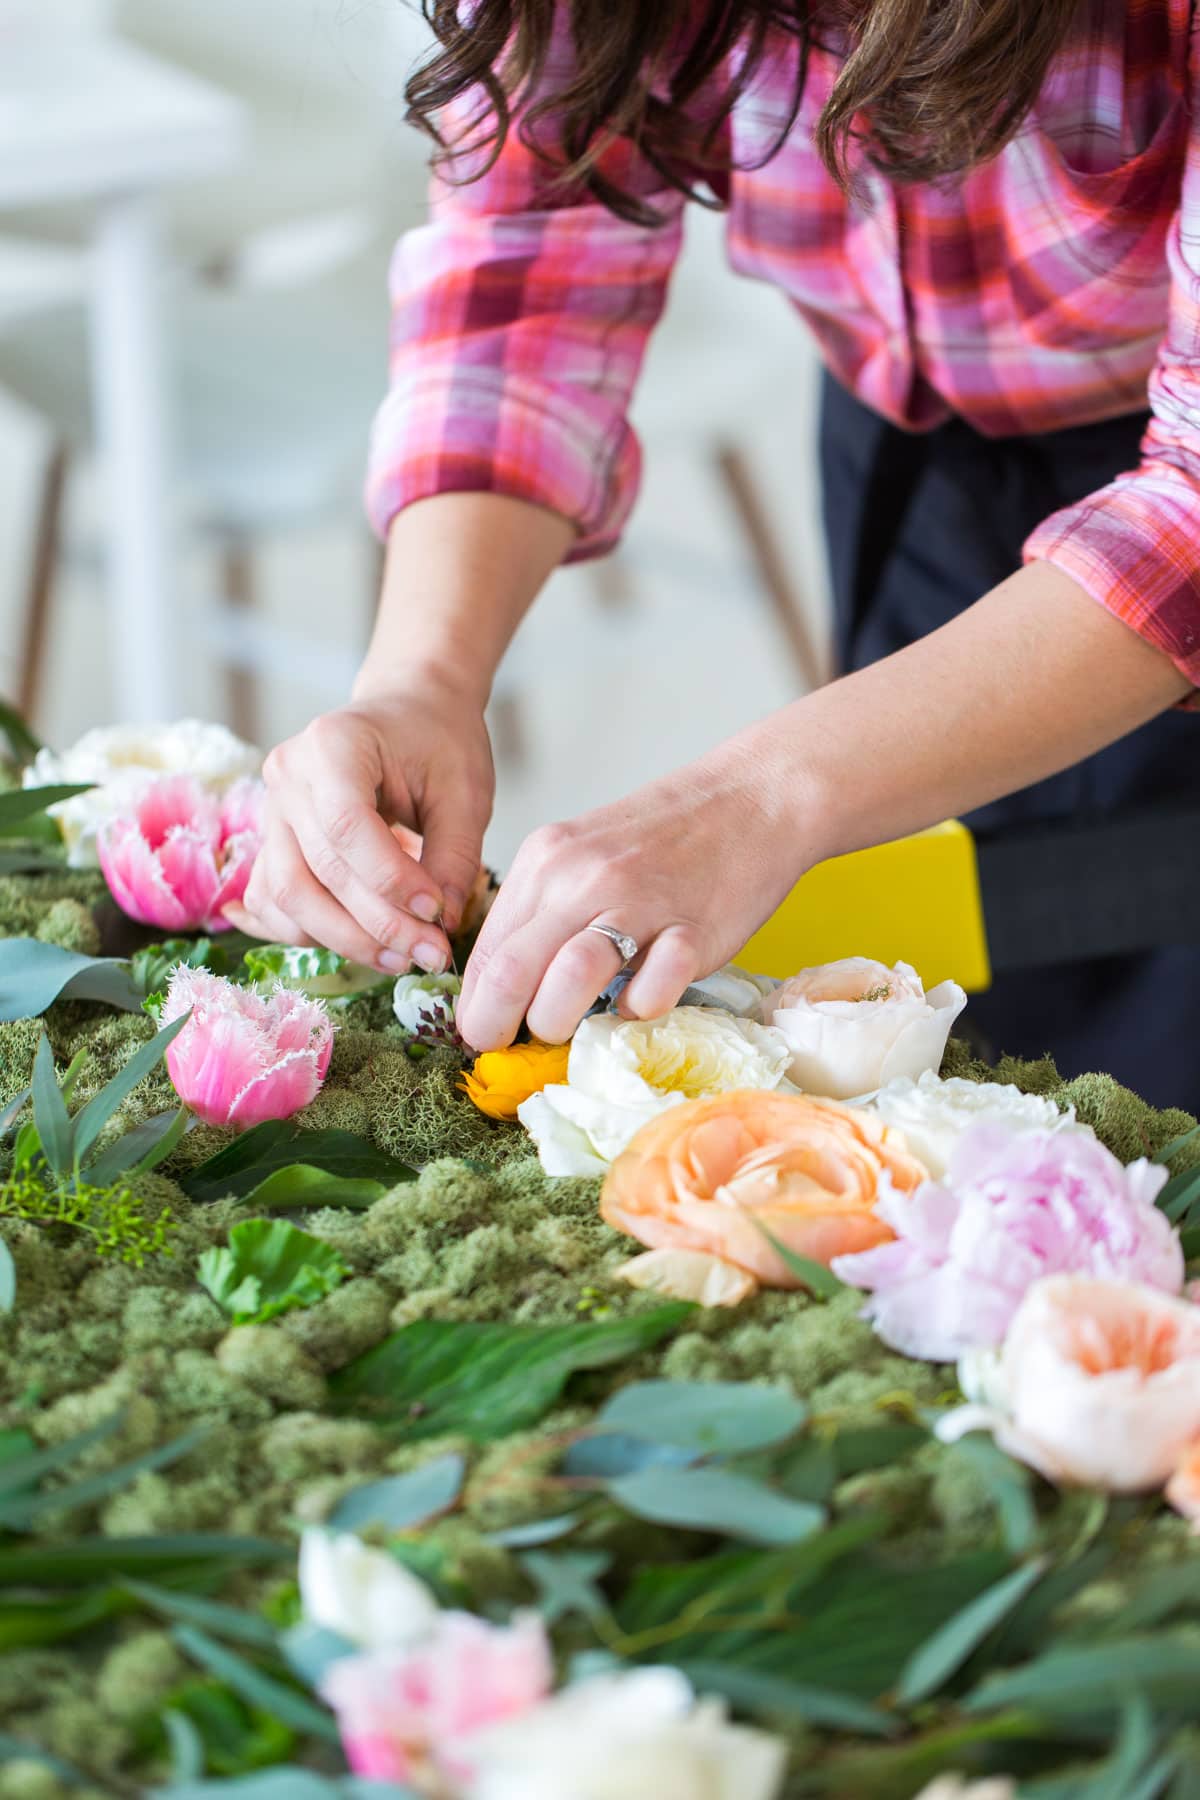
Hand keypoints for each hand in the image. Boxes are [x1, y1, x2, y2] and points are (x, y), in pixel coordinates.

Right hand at [226, 678, 493, 972]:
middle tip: (430, 953)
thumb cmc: (439, 741)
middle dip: (377, 924)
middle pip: (317, 870)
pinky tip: (363, 945)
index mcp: (332, 745)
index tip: (436, 913)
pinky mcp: (273, 841)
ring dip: (343, 939)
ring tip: (402, 958)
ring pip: (287, 895)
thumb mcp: (464, 791)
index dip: (390, 881)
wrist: (410, 711)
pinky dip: (311, 932)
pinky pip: (273, 900)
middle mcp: (288, 776)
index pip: (347, 828)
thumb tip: (439, 924)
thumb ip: (454, 857)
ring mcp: (272, 810)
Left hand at [456, 729, 809, 1048]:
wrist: (752, 797)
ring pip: (568, 981)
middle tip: (512, 1045)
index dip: (476, 1006)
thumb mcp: (581, 859)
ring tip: (572, 1026)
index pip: (487, 952)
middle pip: (511, 972)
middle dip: (497, 1026)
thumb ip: (544, 914)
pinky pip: (649, 994)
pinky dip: (638, 1010)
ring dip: (558, 1022)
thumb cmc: (666, 838)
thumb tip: (504, 990)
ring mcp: (638, 904)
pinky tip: (643, 997)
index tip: (486, 1033)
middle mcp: (581, 879)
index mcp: (545, 862)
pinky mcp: (691, 932)